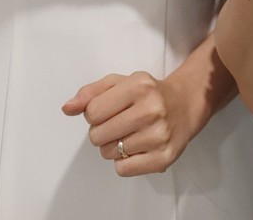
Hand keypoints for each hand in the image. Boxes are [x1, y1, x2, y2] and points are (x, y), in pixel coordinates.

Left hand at [62, 71, 194, 175]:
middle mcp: (151, 110)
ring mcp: (158, 136)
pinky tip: (136, 147)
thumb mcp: (120, 83)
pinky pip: (123, 170)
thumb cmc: (148, 93)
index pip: (92, 112)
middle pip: (98, 135)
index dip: (94, 113)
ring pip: (109, 154)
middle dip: (102, 131)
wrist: (185, 104)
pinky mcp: (163, 158)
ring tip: (129, 134)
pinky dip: (124, 162)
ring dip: (113, 147)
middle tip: (118, 124)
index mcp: (139, 86)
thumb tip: (67, 108)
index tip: (107, 110)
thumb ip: (91, 93)